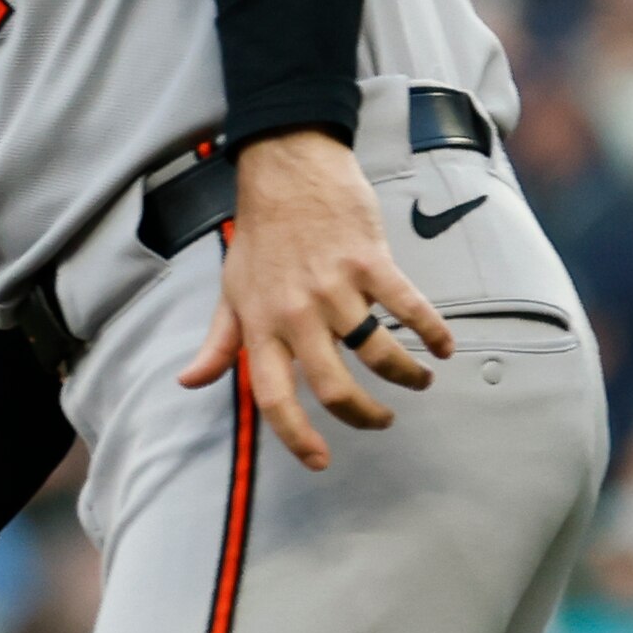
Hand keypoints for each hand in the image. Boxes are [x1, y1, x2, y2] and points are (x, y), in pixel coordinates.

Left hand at [180, 129, 449, 472]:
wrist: (287, 171)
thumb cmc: (259, 235)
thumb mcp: (230, 292)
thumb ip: (218, 344)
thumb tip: (190, 382)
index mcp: (261, 326)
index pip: (274, 398)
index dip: (296, 437)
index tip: (320, 460)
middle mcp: (296, 314)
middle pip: (334, 388)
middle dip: (365, 416)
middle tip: (381, 421)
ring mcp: (335, 288)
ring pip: (378, 352)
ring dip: (406, 376)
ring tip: (419, 380)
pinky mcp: (370, 261)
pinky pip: (408, 307)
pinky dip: (432, 332)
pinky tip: (443, 346)